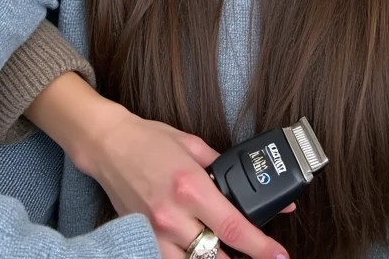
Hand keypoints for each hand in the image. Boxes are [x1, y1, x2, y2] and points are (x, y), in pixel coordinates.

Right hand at [78, 105, 290, 258]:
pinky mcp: (142, 238)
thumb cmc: (150, 141)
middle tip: (251, 249)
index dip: (260, 246)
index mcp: (191, 186)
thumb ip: (220, 167)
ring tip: (223, 249)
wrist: (109, 145)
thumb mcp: (193, 146)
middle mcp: (173, 214)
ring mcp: (155, 231)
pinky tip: (195, 249)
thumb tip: (249, 184)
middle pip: (217, 254)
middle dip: (239, 255)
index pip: (233, 226)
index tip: (279, 256)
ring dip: (213, 258)